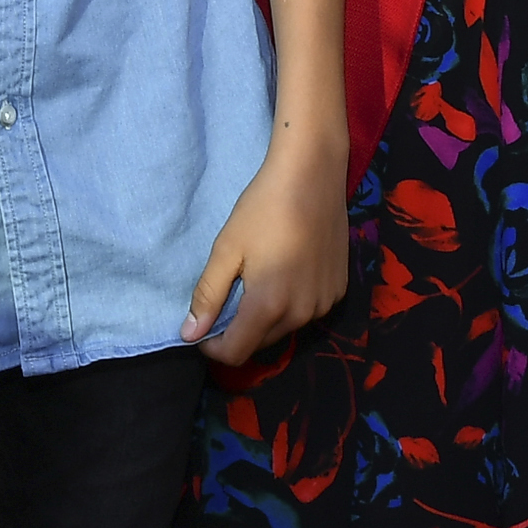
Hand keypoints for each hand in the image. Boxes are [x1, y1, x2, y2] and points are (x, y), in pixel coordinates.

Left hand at [179, 136, 347, 365]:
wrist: (312, 174)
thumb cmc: (263, 207)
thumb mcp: (226, 249)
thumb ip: (208, 295)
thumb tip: (189, 335)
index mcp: (269, 306)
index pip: (236, 353)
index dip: (213, 347)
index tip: (202, 325)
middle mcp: (301, 314)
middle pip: (260, 342)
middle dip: (239, 329)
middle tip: (231, 293)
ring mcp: (324, 303)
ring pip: (285, 328)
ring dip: (266, 317)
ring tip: (259, 277)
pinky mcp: (339, 290)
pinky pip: (307, 311)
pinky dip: (291, 303)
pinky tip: (287, 270)